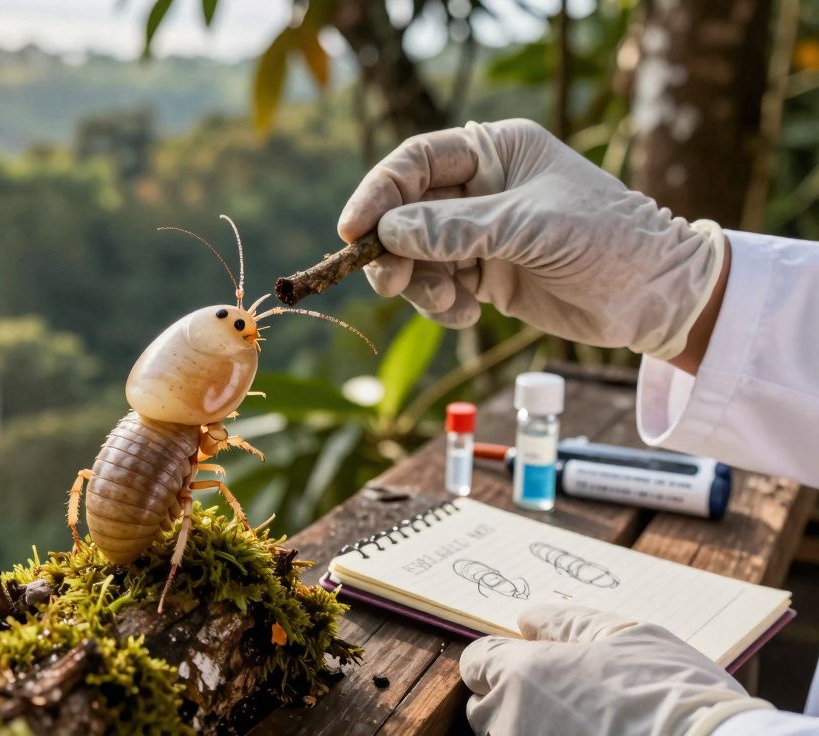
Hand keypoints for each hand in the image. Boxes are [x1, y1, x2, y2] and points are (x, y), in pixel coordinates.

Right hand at [337, 119, 727, 361]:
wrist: (656, 297)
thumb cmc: (608, 241)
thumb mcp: (530, 227)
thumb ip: (457, 229)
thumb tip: (389, 232)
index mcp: (496, 152)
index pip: (417, 162)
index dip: (379, 193)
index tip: (354, 229)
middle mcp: (482, 188)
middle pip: (406, 212)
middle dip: (394, 249)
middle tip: (391, 282)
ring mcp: (481, 233)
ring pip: (415, 255)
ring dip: (419, 284)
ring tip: (450, 304)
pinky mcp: (484, 274)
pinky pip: (437, 286)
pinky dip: (441, 305)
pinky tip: (468, 315)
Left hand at [459, 604, 771, 735]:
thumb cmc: (672, 692)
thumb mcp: (627, 637)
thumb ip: (568, 623)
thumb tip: (527, 619)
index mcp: (521, 674)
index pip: (476, 662)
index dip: (500, 657)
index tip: (530, 660)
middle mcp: (510, 721)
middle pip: (485, 707)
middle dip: (511, 698)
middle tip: (564, 695)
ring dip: (533, 726)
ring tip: (586, 722)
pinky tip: (594, 735)